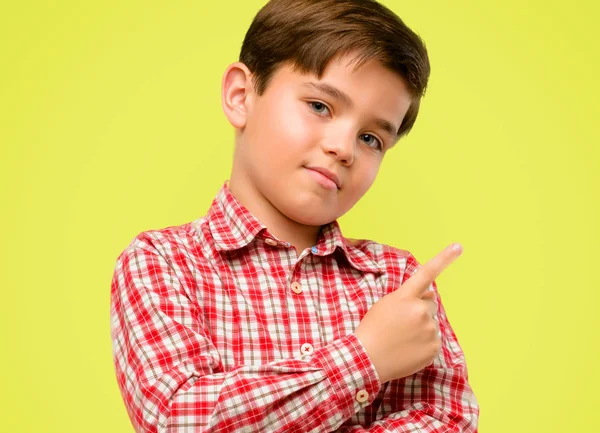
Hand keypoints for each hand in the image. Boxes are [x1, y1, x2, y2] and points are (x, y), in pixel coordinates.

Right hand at [354, 243, 462, 383]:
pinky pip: (434, 339)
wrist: (367, 359)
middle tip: (401, 323)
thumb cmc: (373, 330)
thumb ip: (407, 298)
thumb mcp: (385, 305)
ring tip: (402, 338)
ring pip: (432, 322)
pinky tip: (409, 348)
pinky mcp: (434, 347)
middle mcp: (420, 310)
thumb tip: (430, 298)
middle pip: (430, 303)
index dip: (444, 259)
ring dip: (422, 327)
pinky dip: (424, 343)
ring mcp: (429, 329)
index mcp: (405, 297)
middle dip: (420, 309)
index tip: (458, 246)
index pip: (426, 273)